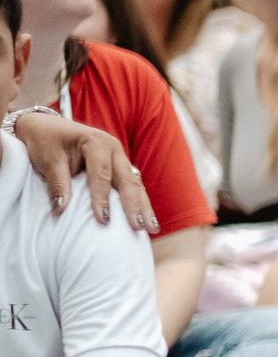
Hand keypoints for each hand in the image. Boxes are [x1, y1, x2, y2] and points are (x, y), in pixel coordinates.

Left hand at [13, 110, 156, 232]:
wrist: (47, 128)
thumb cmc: (46, 142)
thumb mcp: (48, 160)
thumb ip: (57, 183)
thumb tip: (60, 209)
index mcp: (96, 142)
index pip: (102, 174)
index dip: (103, 197)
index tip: (103, 220)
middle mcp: (114, 149)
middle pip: (127, 180)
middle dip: (135, 205)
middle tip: (139, 227)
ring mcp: (119, 158)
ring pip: (135, 184)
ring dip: (144, 207)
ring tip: (152, 228)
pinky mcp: (119, 168)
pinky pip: (133, 186)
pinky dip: (140, 202)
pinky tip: (146, 219)